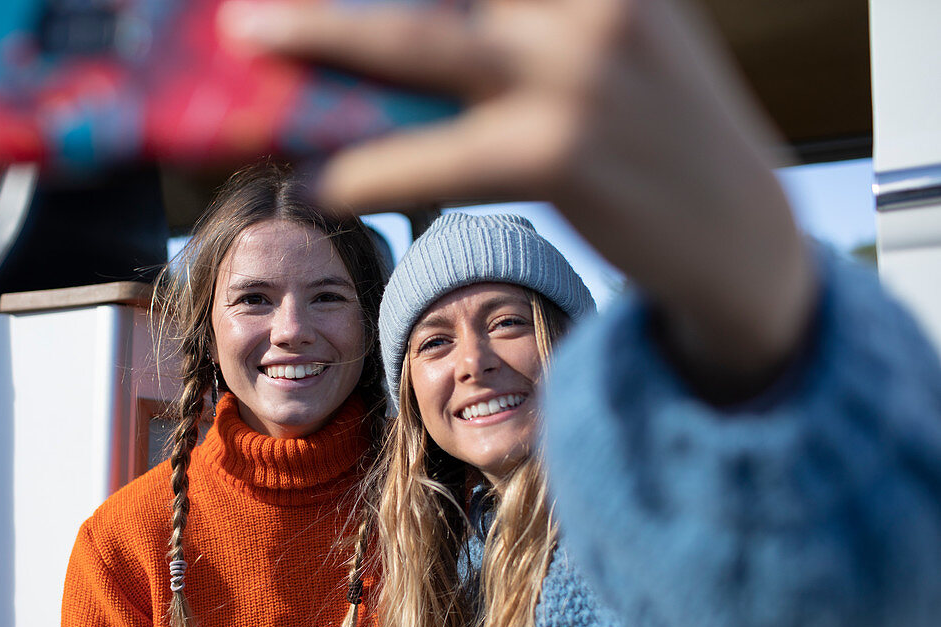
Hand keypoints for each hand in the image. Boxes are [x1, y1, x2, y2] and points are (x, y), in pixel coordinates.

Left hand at [221, 0, 817, 383]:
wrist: (740, 239)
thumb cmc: (662, 138)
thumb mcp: (615, 53)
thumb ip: (534, 24)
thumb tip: (414, 39)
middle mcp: (594, 3)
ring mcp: (580, 73)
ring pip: (421, 44)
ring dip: (325, 35)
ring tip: (250, 40)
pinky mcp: (563, 151)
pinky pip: (441, 154)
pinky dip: (377, 168)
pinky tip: (327, 183)